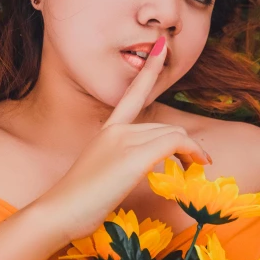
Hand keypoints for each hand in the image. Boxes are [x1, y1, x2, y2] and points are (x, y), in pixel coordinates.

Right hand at [39, 37, 211, 242]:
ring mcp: (124, 142)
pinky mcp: (133, 157)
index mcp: (106, 131)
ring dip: (192, 149)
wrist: (58, 212)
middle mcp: (116, 130)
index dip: (150, 70)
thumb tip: (131, 174)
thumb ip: (117, 166)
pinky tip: (198, 162)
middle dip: (184, 141)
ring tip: (200, 165)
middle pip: (163, 125)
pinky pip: (174, 143)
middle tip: (199, 160)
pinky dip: (192, 150)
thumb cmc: (77, 203)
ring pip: (173, 133)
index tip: (163, 46)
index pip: (132, 94)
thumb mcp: (100, 176)